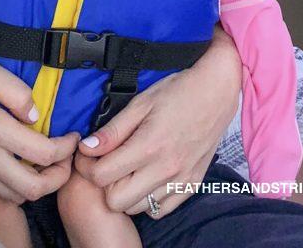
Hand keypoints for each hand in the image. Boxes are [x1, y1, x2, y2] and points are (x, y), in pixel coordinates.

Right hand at [0, 55, 78, 202]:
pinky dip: (16, 185)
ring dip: (38, 183)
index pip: (43, 153)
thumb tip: (36, 115)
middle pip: (34, 188)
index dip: (66, 148)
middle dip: (59, 176)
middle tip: (66, 158)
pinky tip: (21, 163)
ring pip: (17, 196)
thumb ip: (17, 91)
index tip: (72, 136)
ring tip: (47, 162)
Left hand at [75, 31, 240, 218]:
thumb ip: (113, 130)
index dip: (87, 166)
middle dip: (104, 184)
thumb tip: (88, 147)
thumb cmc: (177, 92)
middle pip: (116, 201)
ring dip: (126, 193)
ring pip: (138, 208)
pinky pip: (162, 210)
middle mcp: (165, 169)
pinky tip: (146, 178)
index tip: (87, 154)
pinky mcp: (192, 185)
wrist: (216, 93)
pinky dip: (149, 199)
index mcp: (148, 145)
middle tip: (105, 163)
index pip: (102, 175)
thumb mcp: (140, 103)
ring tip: (127, 169)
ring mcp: (180, 180)